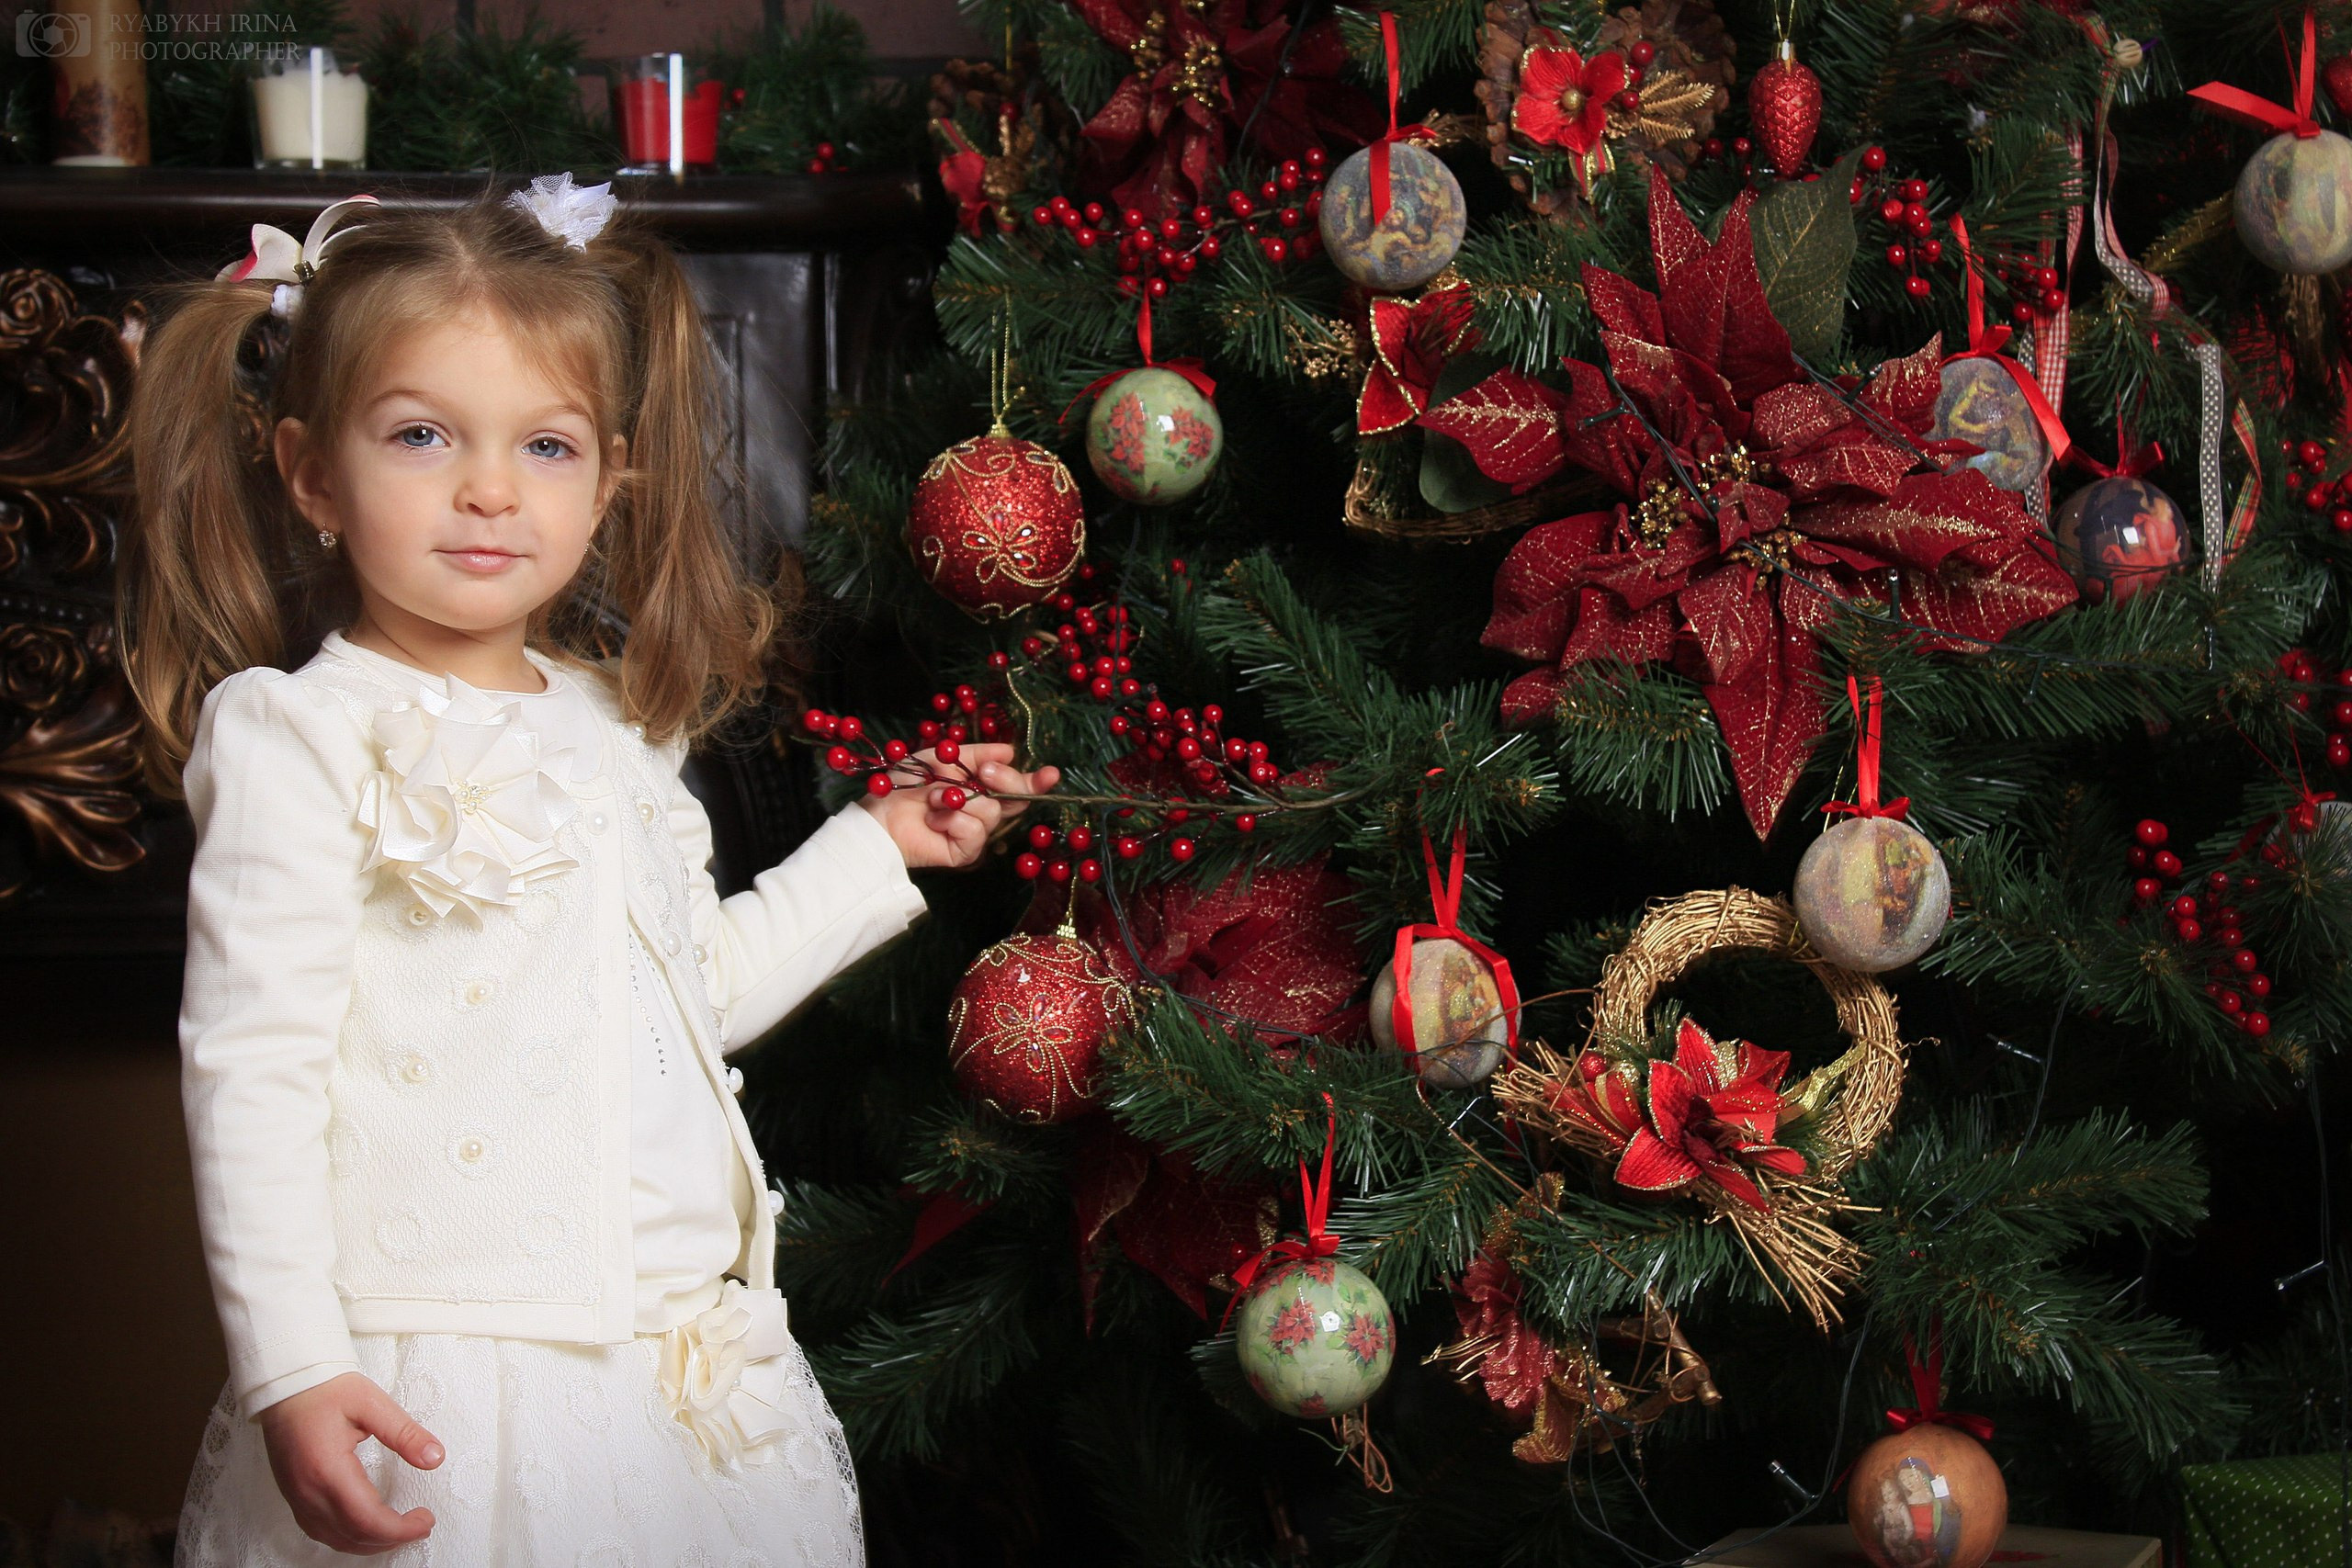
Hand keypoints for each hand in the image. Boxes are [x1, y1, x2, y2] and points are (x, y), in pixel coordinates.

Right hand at [257, 1371, 441, 1554]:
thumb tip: (434, 1458)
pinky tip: (365, 1528)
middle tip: (420, 1526)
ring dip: (369, 1543)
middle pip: (353, 1536)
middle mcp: (308, 1492)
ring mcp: (297, 1497)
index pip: (367, 1520)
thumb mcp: (372, 1403)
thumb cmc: (325, 1390)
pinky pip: (319, 1530)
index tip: (425, 1521)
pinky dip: (347, 1537)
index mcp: (328, 1470)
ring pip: (334, 1539)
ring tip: (399, 1531)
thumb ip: (405, 1434)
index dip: (400, 1529)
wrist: (285, 1385)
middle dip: (391, 1539)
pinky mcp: (293, 1495)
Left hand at [858, 743, 1059, 869]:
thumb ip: (978, 754)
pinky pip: (974, 831)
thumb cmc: (907, 783)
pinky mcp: (965, 852)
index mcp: (981, 788)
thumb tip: (1010, 751)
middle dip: (1002, 780)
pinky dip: (952, 820)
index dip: (1035, 781)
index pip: (1017, 786)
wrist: (880, 811)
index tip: (1051, 773)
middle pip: (1015, 797)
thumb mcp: (944, 757)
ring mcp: (975, 833)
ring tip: (934, 799)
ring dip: (960, 800)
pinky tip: (934, 820)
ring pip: (991, 812)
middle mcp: (983, 811)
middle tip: (982, 773)